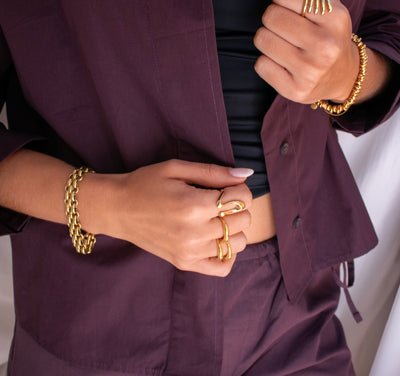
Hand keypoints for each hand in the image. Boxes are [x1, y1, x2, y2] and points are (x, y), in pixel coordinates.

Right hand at [97, 159, 252, 276]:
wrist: (117, 208)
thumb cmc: (146, 183)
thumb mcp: (177, 168)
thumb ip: (213, 172)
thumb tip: (246, 174)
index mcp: (194, 205)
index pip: (241, 199)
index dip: (239, 188)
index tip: (225, 185)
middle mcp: (195, 232)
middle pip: (243, 220)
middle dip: (237, 206)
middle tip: (218, 199)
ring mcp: (190, 252)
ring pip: (238, 243)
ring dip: (234, 228)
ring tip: (215, 217)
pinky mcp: (185, 263)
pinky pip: (223, 267)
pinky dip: (227, 253)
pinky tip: (215, 238)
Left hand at [254, 0, 358, 103]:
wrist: (343, 75)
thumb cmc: (328, 32)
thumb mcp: (326, 2)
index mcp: (335, 17)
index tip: (294, 7)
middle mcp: (324, 45)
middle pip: (270, 15)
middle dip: (274, 18)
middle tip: (289, 28)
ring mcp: (310, 71)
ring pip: (262, 39)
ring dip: (268, 39)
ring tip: (286, 45)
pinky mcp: (295, 90)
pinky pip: (260, 65)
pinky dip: (267, 62)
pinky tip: (284, 63)